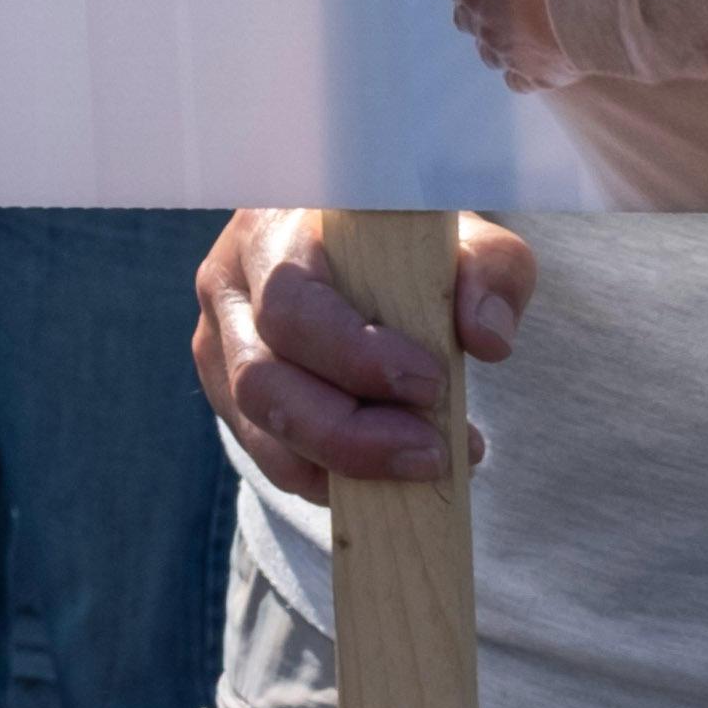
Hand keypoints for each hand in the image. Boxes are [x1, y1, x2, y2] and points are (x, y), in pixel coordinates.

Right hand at [192, 206, 536, 501]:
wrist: (370, 252)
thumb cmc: (411, 244)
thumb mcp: (465, 239)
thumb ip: (487, 272)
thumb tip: (487, 339)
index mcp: (273, 229)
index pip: (291, 303)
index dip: (354, 356)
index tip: (432, 383)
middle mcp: (230, 285)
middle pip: (260, 380)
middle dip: (348, 432)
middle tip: (433, 452)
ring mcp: (220, 343)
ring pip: (259, 427)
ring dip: (343, 464)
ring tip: (424, 465)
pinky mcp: (229, 393)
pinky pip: (268, 455)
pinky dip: (329, 478)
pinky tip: (389, 473)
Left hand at [448, 0, 570, 86]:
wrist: (582, 9)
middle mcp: (485, 30)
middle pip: (465, 23)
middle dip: (469, 11)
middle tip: (480, 3)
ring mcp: (509, 56)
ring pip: (489, 54)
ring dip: (491, 43)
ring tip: (501, 35)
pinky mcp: (535, 76)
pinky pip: (518, 81)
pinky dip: (518, 75)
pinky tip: (524, 69)